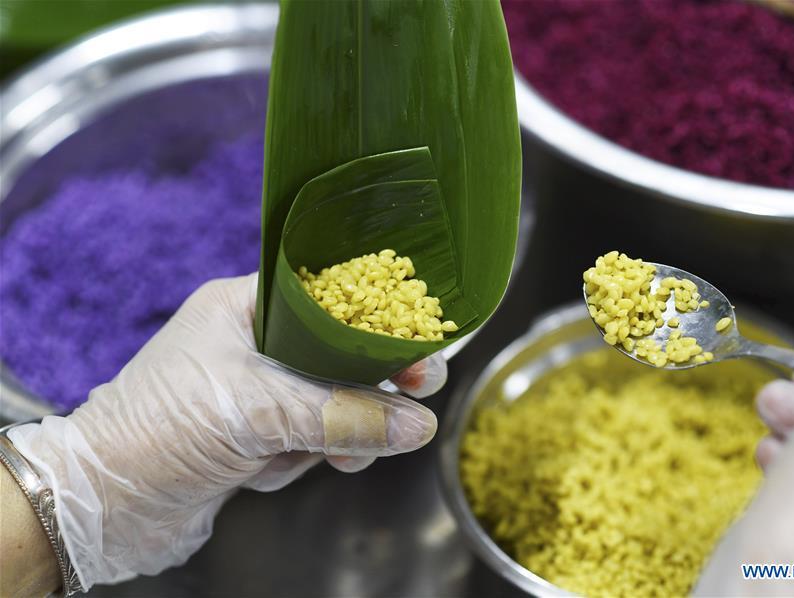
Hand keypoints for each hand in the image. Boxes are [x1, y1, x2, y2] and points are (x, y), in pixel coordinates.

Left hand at [8, 273, 445, 588]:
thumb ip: (343, 414)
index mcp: (245, 309)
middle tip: (415, 393)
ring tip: (334, 457)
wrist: (103, 507)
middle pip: (338, 355)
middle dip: (370, 386)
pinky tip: (267, 474)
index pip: (328, 299)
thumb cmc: (158, 432)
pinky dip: (300, 463)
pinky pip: (308, 442)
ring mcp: (253, 394)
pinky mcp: (253, 438)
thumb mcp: (258, 411)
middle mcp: (252, 346)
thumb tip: (417, 423)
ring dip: (334, 435)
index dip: (378, 322)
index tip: (419, 345)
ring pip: (329, 405)